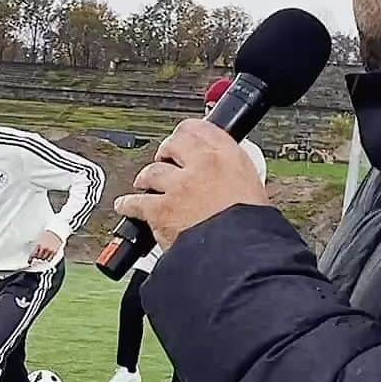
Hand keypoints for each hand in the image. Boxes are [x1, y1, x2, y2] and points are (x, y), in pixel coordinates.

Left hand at [32, 231, 63, 262]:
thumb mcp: (38, 239)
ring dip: (42, 258)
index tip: (30, 261)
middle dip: (37, 257)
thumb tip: (31, 254)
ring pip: (44, 259)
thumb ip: (34, 247)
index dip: (30, 259)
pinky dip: (47, 259)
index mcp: (38, 245)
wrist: (55, 233)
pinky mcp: (54, 252)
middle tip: (37, 255)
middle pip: (38, 258)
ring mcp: (49, 251)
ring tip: (43, 254)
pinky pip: (49, 259)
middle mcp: (44, 248)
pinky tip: (47, 255)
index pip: (32, 255)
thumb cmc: (46, 235)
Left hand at [115, 120, 266, 250]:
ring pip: (152, 172)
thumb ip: (237, 180)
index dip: (188, 131)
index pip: (201, 129)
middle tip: (164, 158)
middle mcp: (201, 166)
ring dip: (146, 177)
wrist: (239, 252)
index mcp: (229, 157)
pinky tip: (125, 205)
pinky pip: (136, 203)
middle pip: (173, 145)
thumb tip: (233, 183)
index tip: (184, 135)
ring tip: (144, 181)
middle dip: (166, 151)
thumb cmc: (251, 229)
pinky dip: (128, 204)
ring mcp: (178, 187)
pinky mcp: (160, 211)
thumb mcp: (255, 192)